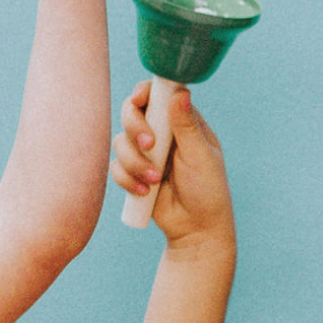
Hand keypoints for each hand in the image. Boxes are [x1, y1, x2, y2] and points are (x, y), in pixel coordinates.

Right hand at [112, 78, 234, 245]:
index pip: (156, 95)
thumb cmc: (207, 191)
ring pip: (120, 142)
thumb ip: (187, 126)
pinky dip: (127, 180)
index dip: (143, 93)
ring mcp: (145, 153)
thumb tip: (180, 93)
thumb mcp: (200, 157)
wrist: (196, 229)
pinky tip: (146, 192)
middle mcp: (161, 133)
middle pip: (131, 113)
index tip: (139, 101)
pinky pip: (116, 167)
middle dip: (135, 129)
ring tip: (156, 181)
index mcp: (181, 122)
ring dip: (134, 163)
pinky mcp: (133, 173)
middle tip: (149, 146)